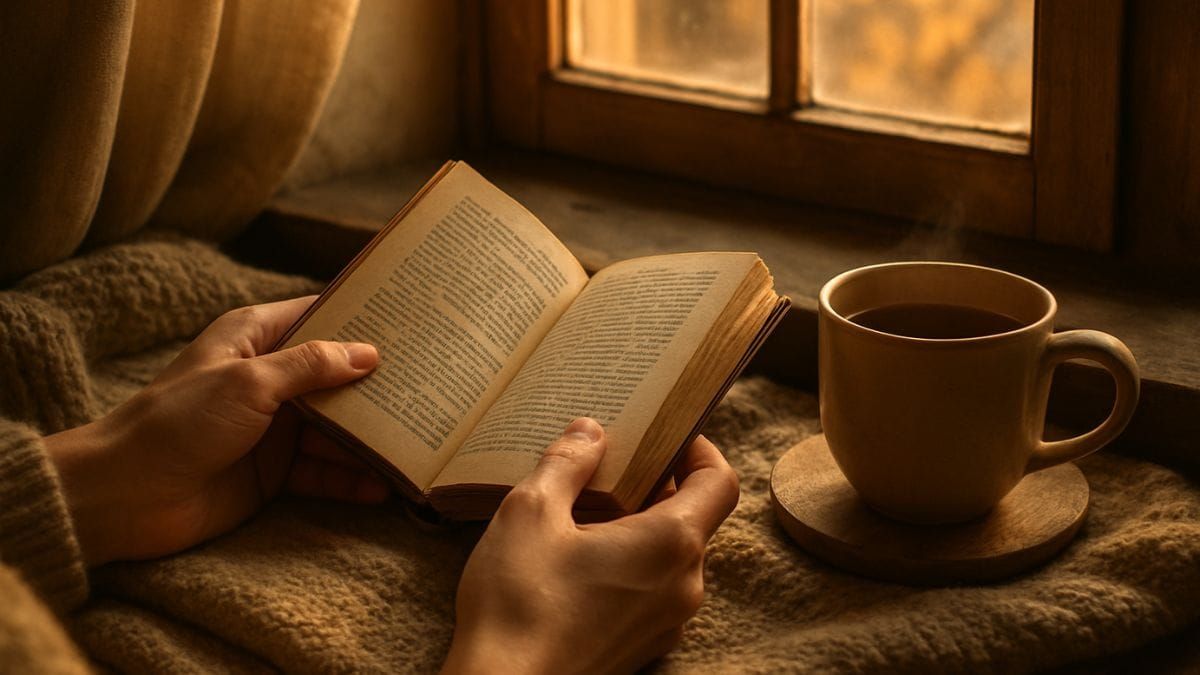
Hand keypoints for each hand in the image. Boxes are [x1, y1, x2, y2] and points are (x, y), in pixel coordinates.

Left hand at [44, 296, 390, 564]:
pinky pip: (323, 473)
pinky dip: (351, 479)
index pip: (318, 316)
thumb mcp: (250, 382)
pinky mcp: (273, 474)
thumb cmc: (178, 422)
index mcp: (254, 338)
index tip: (411, 319)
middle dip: (378, 384)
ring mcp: (272, 428)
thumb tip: (370, 354)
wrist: (124, 497)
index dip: (361, 317)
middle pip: (336, 377)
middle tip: (432, 383)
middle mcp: (268, 379)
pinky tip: (386, 485)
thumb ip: (312, 367)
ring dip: (371, 436)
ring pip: (335, 428)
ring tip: (419, 439)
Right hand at [443, 419, 739, 673]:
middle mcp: (683, 586)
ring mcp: (665, 624)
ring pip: (670, 557)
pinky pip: (651, 591)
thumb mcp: (531, 511)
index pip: (718, 482)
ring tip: (584, 509)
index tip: (664, 433)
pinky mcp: (641, 648)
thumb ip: (567, 463)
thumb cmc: (518, 603)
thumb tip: (590, 431)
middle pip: (693, 517)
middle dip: (656, 484)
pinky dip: (629, 564)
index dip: (698, 448)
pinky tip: (577, 559)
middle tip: (609, 462)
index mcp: (671, 544)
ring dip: (639, 526)